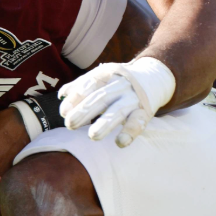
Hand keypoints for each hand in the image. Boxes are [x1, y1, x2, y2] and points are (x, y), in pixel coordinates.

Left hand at [59, 57, 174, 147]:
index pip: (89, 83)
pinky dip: (129, 132)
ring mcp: (133, 98)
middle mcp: (120, 84)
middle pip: (101, 97)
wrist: (154, 77)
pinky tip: (120, 142)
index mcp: (107, 73)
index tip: (63, 112)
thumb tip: (62, 95)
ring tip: (92, 136)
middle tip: (69, 124)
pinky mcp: (145, 111)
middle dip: (84, 111)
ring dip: (105, 123)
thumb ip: (81, 85)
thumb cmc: (118, 81)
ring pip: (118, 110)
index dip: (76, 97)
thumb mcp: (102, 77)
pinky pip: (138, 122)